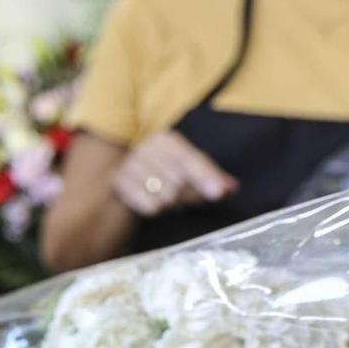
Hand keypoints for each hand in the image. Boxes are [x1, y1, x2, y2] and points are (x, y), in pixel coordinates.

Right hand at [112, 130, 237, 217]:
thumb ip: (212, 177)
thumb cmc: (164, 172)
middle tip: (187, 198)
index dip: (206, 177)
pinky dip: (155, 208)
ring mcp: (129, 166)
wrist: (124, 177)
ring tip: (168, 198)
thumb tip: (230, 187)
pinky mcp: (118, 183)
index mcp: (164, 139)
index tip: (219, 193)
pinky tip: (153, 202)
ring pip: (165, 196)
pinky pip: (149, 206)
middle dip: (189, 195)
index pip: (189, 161)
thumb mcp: (189, 169)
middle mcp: (144, 148)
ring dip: (172, 203)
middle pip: (179, 182)